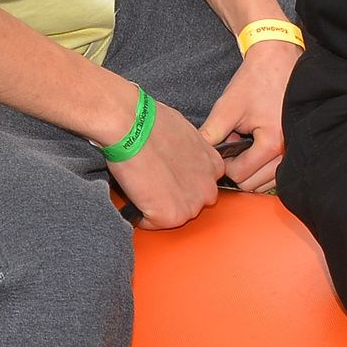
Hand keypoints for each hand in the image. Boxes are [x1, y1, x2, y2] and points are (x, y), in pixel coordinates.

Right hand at [109, 95, 221, 229]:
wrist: (131, 126)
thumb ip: (190, 152)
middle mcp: (208, 188)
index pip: (200, 184)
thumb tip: (178, 156)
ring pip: (172, 215)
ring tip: (142, 185)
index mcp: (214, 166)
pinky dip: (141, 214)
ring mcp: (191, 205)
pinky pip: (152, 224)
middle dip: (172, 196)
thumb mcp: (185, 133)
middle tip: (152, 181)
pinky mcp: (171, 217)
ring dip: (157, 206)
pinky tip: (135, 194)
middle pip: (190, 203)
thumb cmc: (152, 122)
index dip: (180, 180)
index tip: (166, 174)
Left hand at [201, 38, 297, 191]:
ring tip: (243, 144)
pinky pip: (276, 171)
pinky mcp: (295, 147)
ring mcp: (294, 151)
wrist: (277, 60)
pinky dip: (262, 166)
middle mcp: (288, 152)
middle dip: (237, 169)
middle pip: (253, 184)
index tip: (218, 148)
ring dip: (250, 169)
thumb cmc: (255, 80)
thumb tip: (197, 155)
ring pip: (265, 181)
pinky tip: (253, 146)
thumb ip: (211, 134)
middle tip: (230, 146)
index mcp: (272, 143)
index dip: (223, 166)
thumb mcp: (228, 106)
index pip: (240, 175)